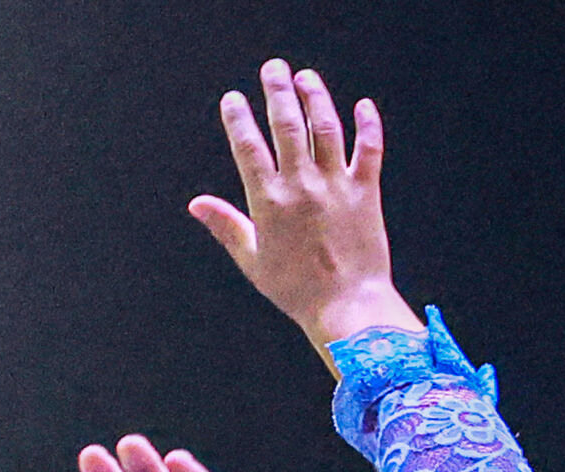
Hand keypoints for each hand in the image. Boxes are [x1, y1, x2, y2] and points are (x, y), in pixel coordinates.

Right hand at [192, 63, 418, 357]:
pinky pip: (369, 151)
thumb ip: (226, 225)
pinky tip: (363, 105)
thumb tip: (195, 203)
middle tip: (273, 68)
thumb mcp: (253, 260)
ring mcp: (336, 187)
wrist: (349, 309)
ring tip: (307, 78)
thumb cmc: (298, 291)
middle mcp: (302, 186)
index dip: (238, 118)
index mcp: (269, 201)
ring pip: (326, 128)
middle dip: (277, 90)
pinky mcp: (367, 194)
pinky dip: (367, 125)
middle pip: (287, 125)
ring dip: (316, 97)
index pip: (248, 146)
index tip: (233, 98)